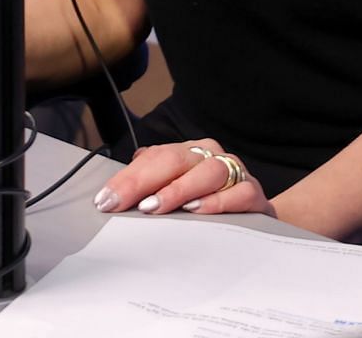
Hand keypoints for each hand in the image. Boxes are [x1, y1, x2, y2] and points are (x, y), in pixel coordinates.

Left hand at [92, 139, 272, 217]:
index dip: (127, 179)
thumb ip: (149, 184)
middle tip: (123, 204)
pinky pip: (238, 193)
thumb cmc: (208, 199)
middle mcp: (210, 155)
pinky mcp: (254, 194)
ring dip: (179, 189)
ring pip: (208, 171)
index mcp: (187, 151)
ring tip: (156, 207)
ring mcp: (234, 172)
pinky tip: (197, 211)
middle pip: (175, 160)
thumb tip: (113, 191)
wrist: (255, 210)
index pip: (153, 158)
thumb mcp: (176, 189)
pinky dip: (217, 201)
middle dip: (143, 182)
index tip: (106, 201)